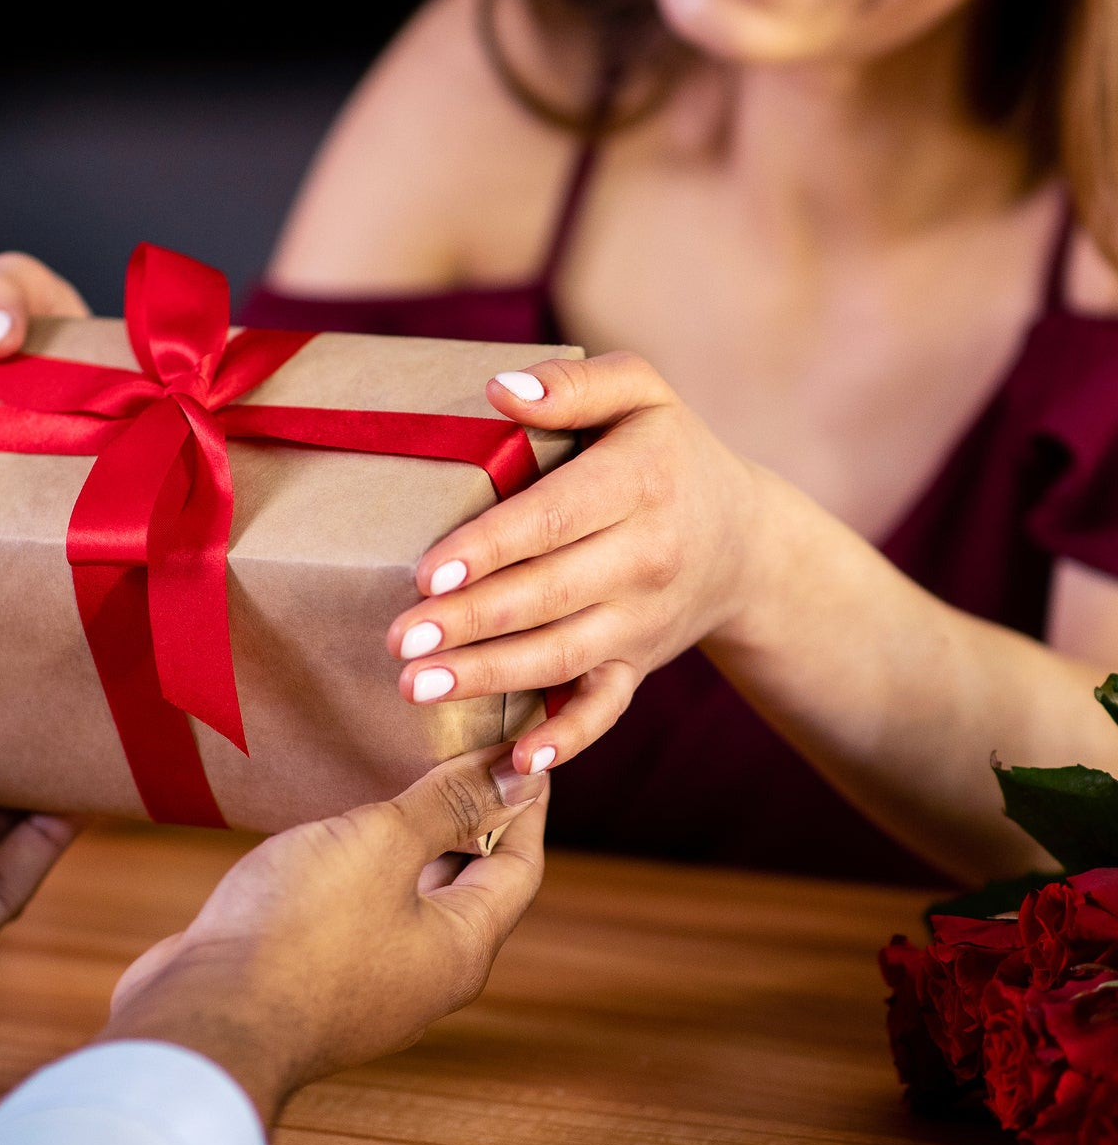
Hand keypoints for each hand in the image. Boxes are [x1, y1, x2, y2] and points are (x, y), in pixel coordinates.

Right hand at [99, 745, 547, 1124]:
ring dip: (417, 838)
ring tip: (409, 773)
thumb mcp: (384, 844)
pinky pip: (364, 907)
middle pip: (470, 881)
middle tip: (467, 749)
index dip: (525, 802)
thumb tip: (522, 772)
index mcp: (462, 946)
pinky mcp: (318, 975)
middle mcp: (427, 971)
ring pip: (412, 893)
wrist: (198, 1022)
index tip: (524, 747)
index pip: (520, 864)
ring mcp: (371, 979)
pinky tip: (344, 827)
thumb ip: (450, 805)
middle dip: (472, 815)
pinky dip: (369, 863)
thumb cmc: (301, 931)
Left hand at [386, 352, 761, 773]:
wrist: (744, 541)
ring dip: (488, 677)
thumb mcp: (641, 393)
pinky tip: (518, 759)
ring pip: (560, 655)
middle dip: (471, 621)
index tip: (428, 572)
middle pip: (547, 595)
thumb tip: (498, 389)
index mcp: (640, 484)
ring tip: (417, 687)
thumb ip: (575, 385)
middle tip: (401, 640)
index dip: (490, 547)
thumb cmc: (670, 455)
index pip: (553, 519)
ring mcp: (642, 621)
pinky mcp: (638, 665)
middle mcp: (645, 558)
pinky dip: (567, 738)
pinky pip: (605, 709)